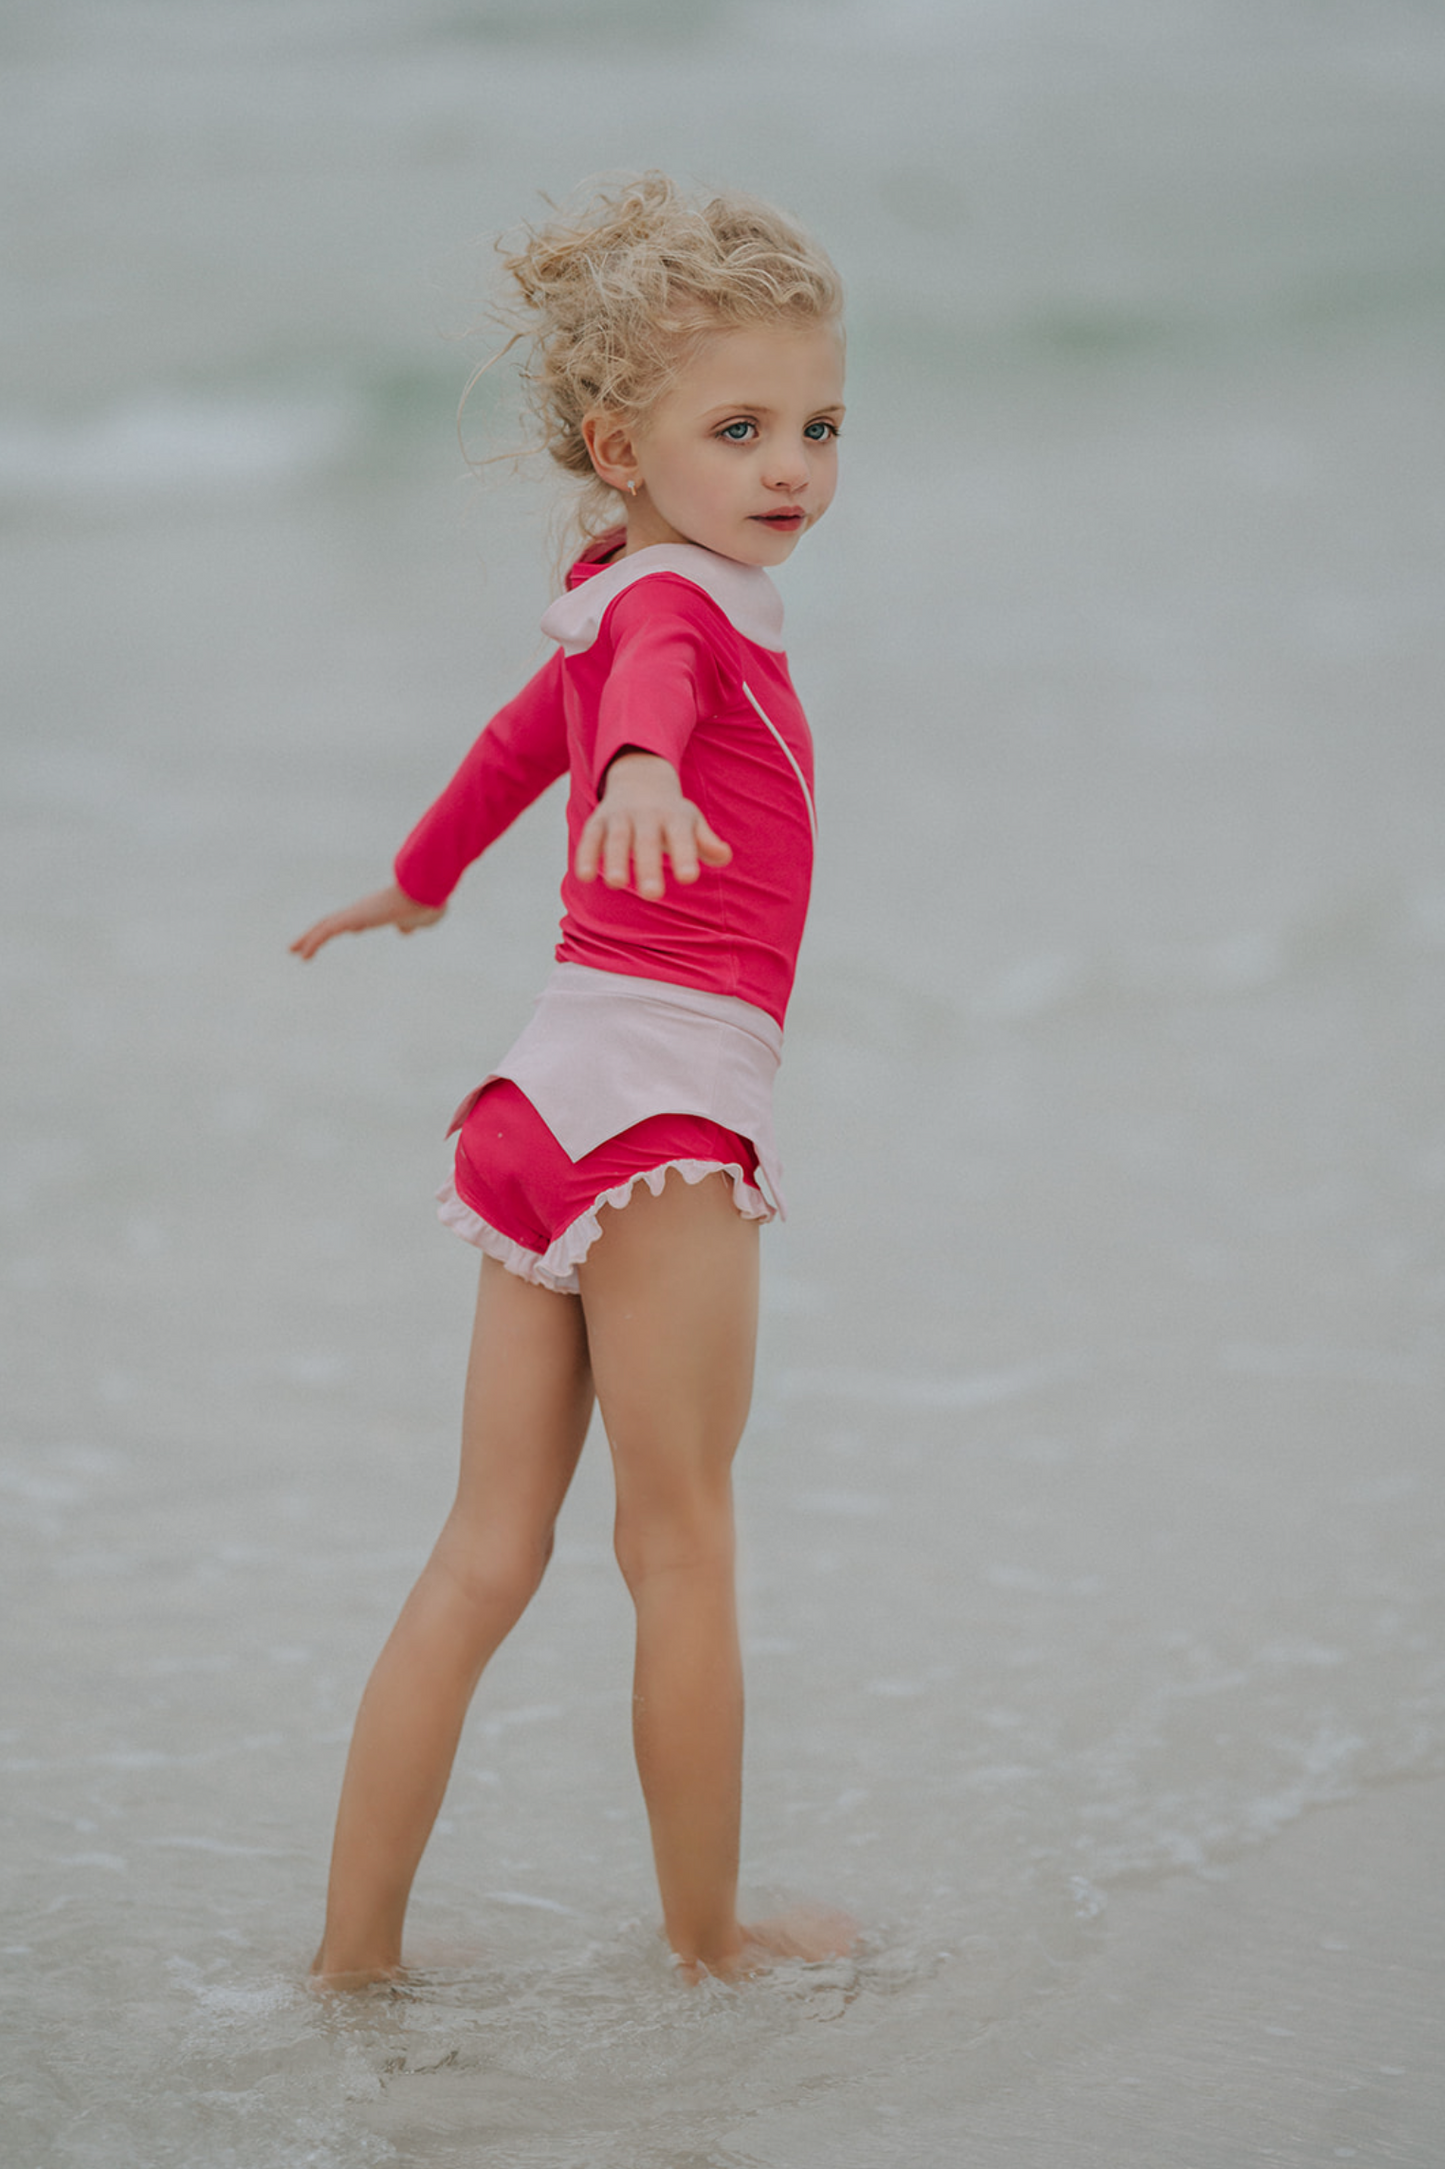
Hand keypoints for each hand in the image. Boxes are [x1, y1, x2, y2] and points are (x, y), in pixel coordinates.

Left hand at [290, 882, 444, 959]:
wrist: (425, 895)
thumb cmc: (426, 905)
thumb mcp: (418, 920)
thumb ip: (408, 924)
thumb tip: (404, 930)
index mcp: (376, 911)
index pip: (353, 919)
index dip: (341, 927)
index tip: (330, 934)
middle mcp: (362, 910)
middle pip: (332, 921)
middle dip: (315, 933)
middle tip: (299, 946)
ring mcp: (356, 912)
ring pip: (325, 925)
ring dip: (308, 938)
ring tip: (294, 951)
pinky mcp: (353, 917)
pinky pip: (327, 931)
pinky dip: (313, 943)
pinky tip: (304, 955)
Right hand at [574, 751, 730, 900]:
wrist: (640, 779)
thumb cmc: (672, 814)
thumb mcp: (692, 823)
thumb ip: (706, 842)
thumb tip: (725, 857)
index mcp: (673, 817)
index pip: (680, 837)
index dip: (684, 856)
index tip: (687, 878)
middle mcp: (646, 815)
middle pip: (647, 840)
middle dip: (648, 866)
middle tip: (653, 895)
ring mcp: (620, 817)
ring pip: (617, 838)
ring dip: (615, 860)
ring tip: (618, 884)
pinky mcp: (597, 822)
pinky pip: (590, 838)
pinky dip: (586, 855)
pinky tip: (584, 877)